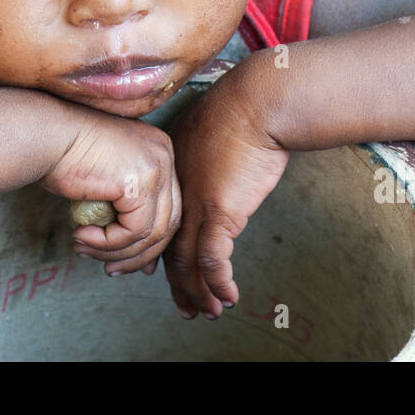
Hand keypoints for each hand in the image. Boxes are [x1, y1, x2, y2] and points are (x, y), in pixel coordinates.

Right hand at [39, 105, 180, 276]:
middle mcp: (164, 155)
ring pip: (152, 233)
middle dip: (139, 255)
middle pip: (168, 222)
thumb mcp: (105, 181)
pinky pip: (133, 232)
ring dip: (117, 252)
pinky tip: (82, 237)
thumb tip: (145, 260)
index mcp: (159, 150)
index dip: (149, 242)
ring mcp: (157, 167)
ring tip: (85, 250)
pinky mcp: (141, 182)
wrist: (44, 134)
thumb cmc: (63, 154)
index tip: (126, 261)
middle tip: (110, 269)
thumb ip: (127, 210)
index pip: (169, 207)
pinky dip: (107, 243)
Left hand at [161, 61, 289, 318]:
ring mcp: (196, 205)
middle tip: (182, 305)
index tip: (158, 271)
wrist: (257, 103)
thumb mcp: (213, 131)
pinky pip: (212, 260)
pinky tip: (228, 297)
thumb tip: (221, 168)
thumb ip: (208, 156)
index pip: (162, 222)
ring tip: (207, 311)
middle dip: (176, 283)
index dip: (160, 250)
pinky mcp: (219, 213)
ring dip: (198, 291)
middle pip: (169, 248)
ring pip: (187, 261)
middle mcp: (178, 193)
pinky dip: (218, 283)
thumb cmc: (243, 110)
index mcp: (173, 173)